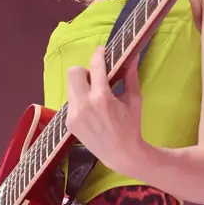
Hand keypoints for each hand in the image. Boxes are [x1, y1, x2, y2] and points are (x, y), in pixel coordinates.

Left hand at [65, 46, 143, 176]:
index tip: (101, 50)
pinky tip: (91, 110)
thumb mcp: (134, 100)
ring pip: (70, 86)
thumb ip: (130, 76)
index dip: (98, 54)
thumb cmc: (131, 126)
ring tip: (95, 96)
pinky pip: (71, 101)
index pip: (96, 67)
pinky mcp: (69, 122)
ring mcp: (74, 115)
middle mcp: (84, 104)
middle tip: (97, 79)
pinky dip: (80, 99)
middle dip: (85, 71)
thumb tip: (132, 56)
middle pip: (74, 71)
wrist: (121, 154)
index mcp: (102, 98)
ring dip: (82, 85)